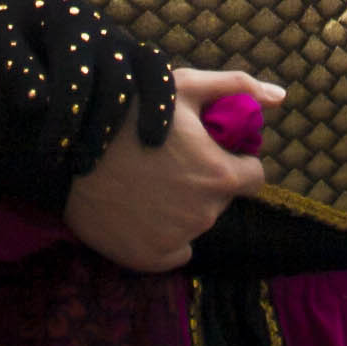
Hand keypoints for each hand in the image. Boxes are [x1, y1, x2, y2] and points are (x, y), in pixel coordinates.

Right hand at [63, 67, 282, 271]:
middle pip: (220, 199)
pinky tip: (137, 208)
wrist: (66, 152)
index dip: (233, 160)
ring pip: (194, 221)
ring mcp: (177, 240)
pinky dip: (161, 233)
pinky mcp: (149, 259)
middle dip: (203, 181)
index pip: (253, 177)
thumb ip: (235, 87)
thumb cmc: (127, 113)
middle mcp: (205, 214)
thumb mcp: (181, 87)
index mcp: (219, 175)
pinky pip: (171, 248)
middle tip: (166, 161)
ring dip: (180, 204)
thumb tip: (280, 98)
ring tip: (145, 180)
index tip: (207, 150)